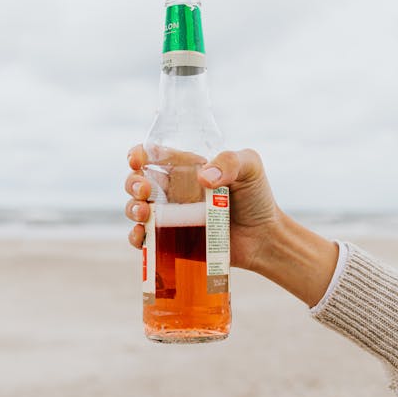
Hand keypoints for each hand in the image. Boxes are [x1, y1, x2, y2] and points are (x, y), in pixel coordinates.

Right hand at [124, 145, 337, 305]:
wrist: (265, 237)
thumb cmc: (258, 197)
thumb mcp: (250, 167)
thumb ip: (230, 161)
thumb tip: (203, 177)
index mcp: (186, 167)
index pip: (154, 155)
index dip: (138, 154)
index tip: (136, 159)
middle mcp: (174, 190)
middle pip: (137, 181)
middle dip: (133, 183)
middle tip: (145, 190)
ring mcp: (170, 217)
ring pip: (136, 208)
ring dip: (132, 209)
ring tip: (146, 214)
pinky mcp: (171, 242)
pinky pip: (144, 240)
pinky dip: (136, 237)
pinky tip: (142, 236)